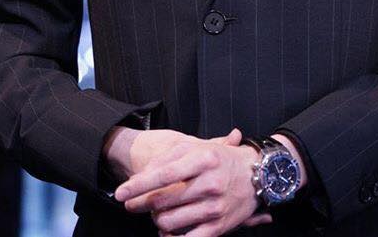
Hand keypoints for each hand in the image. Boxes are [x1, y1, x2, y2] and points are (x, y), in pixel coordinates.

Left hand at [115, 127, 272, 236]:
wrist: (257, 175)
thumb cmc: (221, 159)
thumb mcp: (198, 147)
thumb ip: (170, 157)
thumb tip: (142, 175)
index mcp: (202, 159)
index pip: (163, 174)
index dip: (138, 185)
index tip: (120, 193)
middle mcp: (209, 183)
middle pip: (162, 201)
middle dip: (140, 205)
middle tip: (132, 205)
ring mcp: (214, 207)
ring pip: (170, 222)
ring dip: (155, 220)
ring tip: (154, 214)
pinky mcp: (218, 227)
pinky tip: (167, 231)